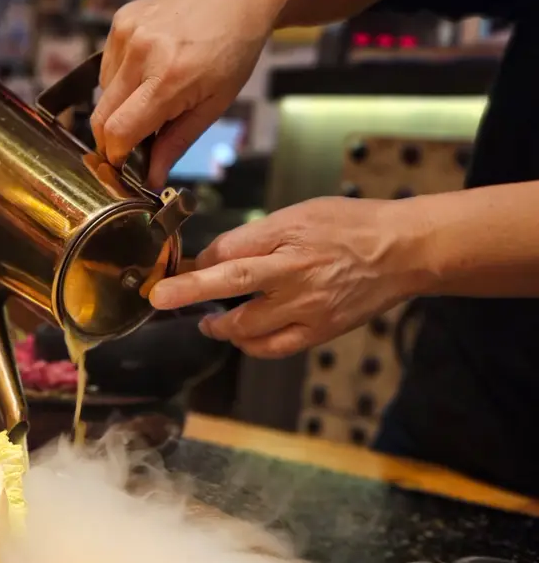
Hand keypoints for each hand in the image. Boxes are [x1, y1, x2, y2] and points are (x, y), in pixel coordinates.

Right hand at [92, 0, 303, 188]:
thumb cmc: (231, 49)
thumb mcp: (214, 105)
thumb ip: (177, 144)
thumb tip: (151, 180)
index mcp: (169, 79)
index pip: (119, 132)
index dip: (118, 157)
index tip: (126, 166)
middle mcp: (141, 54)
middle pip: (101, 118)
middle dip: (113, 140)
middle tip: (134, 143)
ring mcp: (127, 34)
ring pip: (102, 96)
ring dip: (118, 109)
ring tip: (150, 98)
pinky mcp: (121, 22)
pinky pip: (107, 70)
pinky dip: (120, 83)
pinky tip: (145, 74)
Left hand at [148, 198, 433, 357]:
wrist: (403, 251)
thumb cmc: (350, 227)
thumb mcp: (301, 214)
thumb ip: (257, 236)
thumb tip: (213, 257)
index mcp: (287, 234)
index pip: (228, 249)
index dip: (197, 263)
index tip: (174, 271)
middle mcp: (293, 270)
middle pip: (230, 282)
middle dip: (188, 291)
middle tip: (159, 299)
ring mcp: (306, 305)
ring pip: (247, 324)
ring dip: (218, 326)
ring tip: (208, 323)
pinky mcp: (318, 331)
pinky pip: (272, 348)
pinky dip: (249, 346)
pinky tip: (240, 337)